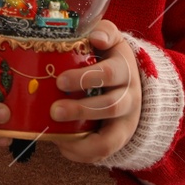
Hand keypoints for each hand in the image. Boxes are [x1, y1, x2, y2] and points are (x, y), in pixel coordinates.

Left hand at [50, 20, 141, 162]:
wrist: (130, 82)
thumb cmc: (108, 57)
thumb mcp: (110, 40)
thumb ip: (103, 32)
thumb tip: (95, 37)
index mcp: (125, 68)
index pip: (111, 73)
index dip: (87, 78)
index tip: (60, 81)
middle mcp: (130, 95)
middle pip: (111, 105)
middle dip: (81, 109)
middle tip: (54, 109)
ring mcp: (127, 120)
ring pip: (110, 134)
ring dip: (81, 138)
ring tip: (56, 131)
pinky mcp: (119, 138)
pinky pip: (104, 151)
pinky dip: (82, 152)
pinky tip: (62, 146)